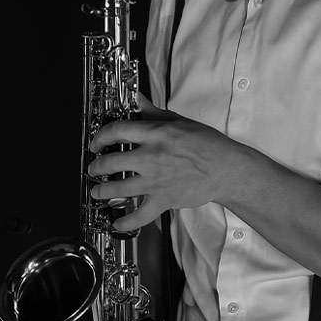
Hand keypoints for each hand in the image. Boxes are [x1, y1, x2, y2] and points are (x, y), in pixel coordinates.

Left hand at [86, 94, 242, 230]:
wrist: (226, 168)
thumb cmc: (207, 144)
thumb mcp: (178, 121)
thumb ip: (152, 112)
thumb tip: (136, 98)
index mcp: (156, 134)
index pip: (117, 131)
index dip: (100, 137)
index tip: (96, 142)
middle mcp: (152, 157)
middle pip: (111, 162)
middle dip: (96, 166)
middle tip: (94, 168)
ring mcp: (157, 180)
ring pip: (118, 189)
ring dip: (102, 191)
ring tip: (97, 191)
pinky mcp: (164, 199)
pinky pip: (139, 215)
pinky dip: (126, 222)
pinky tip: (118, 222)